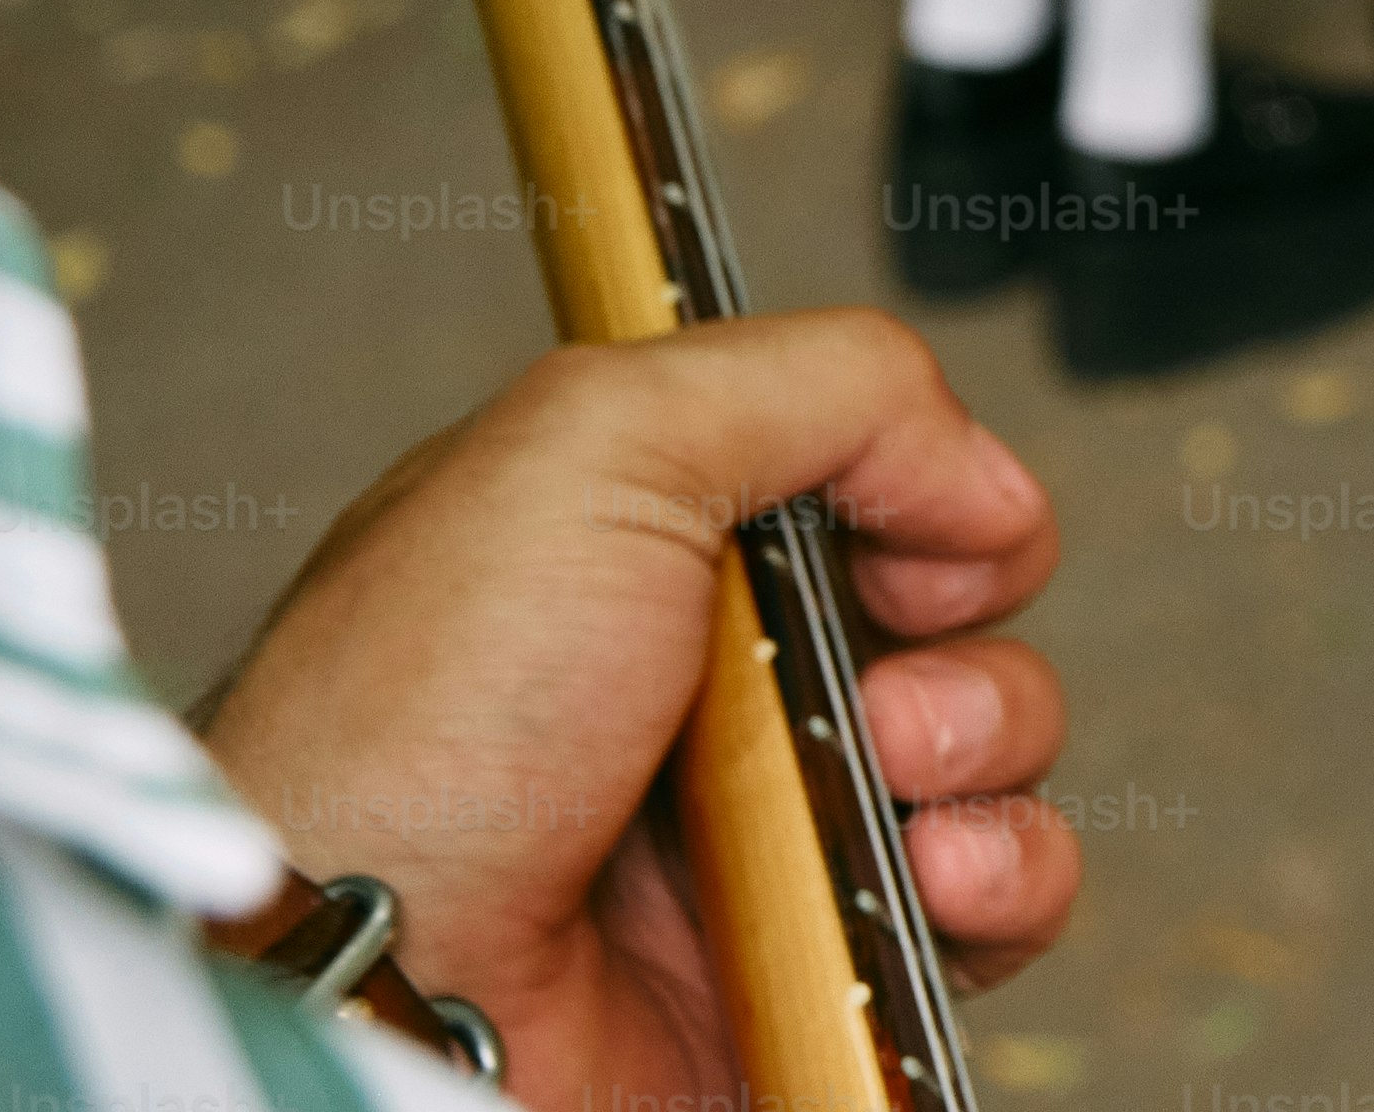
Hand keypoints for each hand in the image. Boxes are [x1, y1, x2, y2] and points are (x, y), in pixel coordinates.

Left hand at [197, 316, 1073, 1109]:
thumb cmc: (411, 733)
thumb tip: (975, 467)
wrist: (373, 991)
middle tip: (868, 667)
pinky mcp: (816, 962)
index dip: (916, 486)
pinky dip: (1000, 878)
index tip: (893, 521)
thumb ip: (817, 381)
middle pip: (945, 606)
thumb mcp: (593, 443)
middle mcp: (709, 687)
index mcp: (643, 548)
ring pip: (989, 748)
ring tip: (884, 772)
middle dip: (957, 621)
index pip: (860, 475)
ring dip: (984, 739)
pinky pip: (994, 903)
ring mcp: (765, 832)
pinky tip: (925, 879)